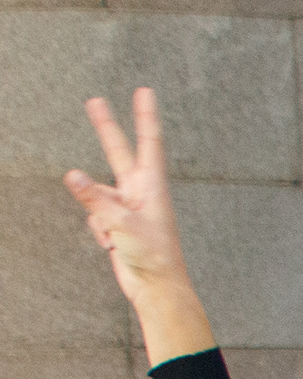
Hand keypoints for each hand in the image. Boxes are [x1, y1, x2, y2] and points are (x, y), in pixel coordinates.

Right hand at [62, 89, 213, 361]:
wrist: (155, 287)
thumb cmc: (152, 256)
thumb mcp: (122, 224)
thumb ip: (95, 198)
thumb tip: (72, 175)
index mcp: (151, 186)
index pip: (148, 142)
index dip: (144, 116)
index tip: (145, 91)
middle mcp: (139, 191)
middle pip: (117, 152)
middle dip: (106, 128)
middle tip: (94, 100)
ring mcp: (126, 206)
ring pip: (96, 196)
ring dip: (100, 216)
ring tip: (118, 238)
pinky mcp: (115, 222)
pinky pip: (95, 219)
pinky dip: (100, 232)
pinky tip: (114, 246)